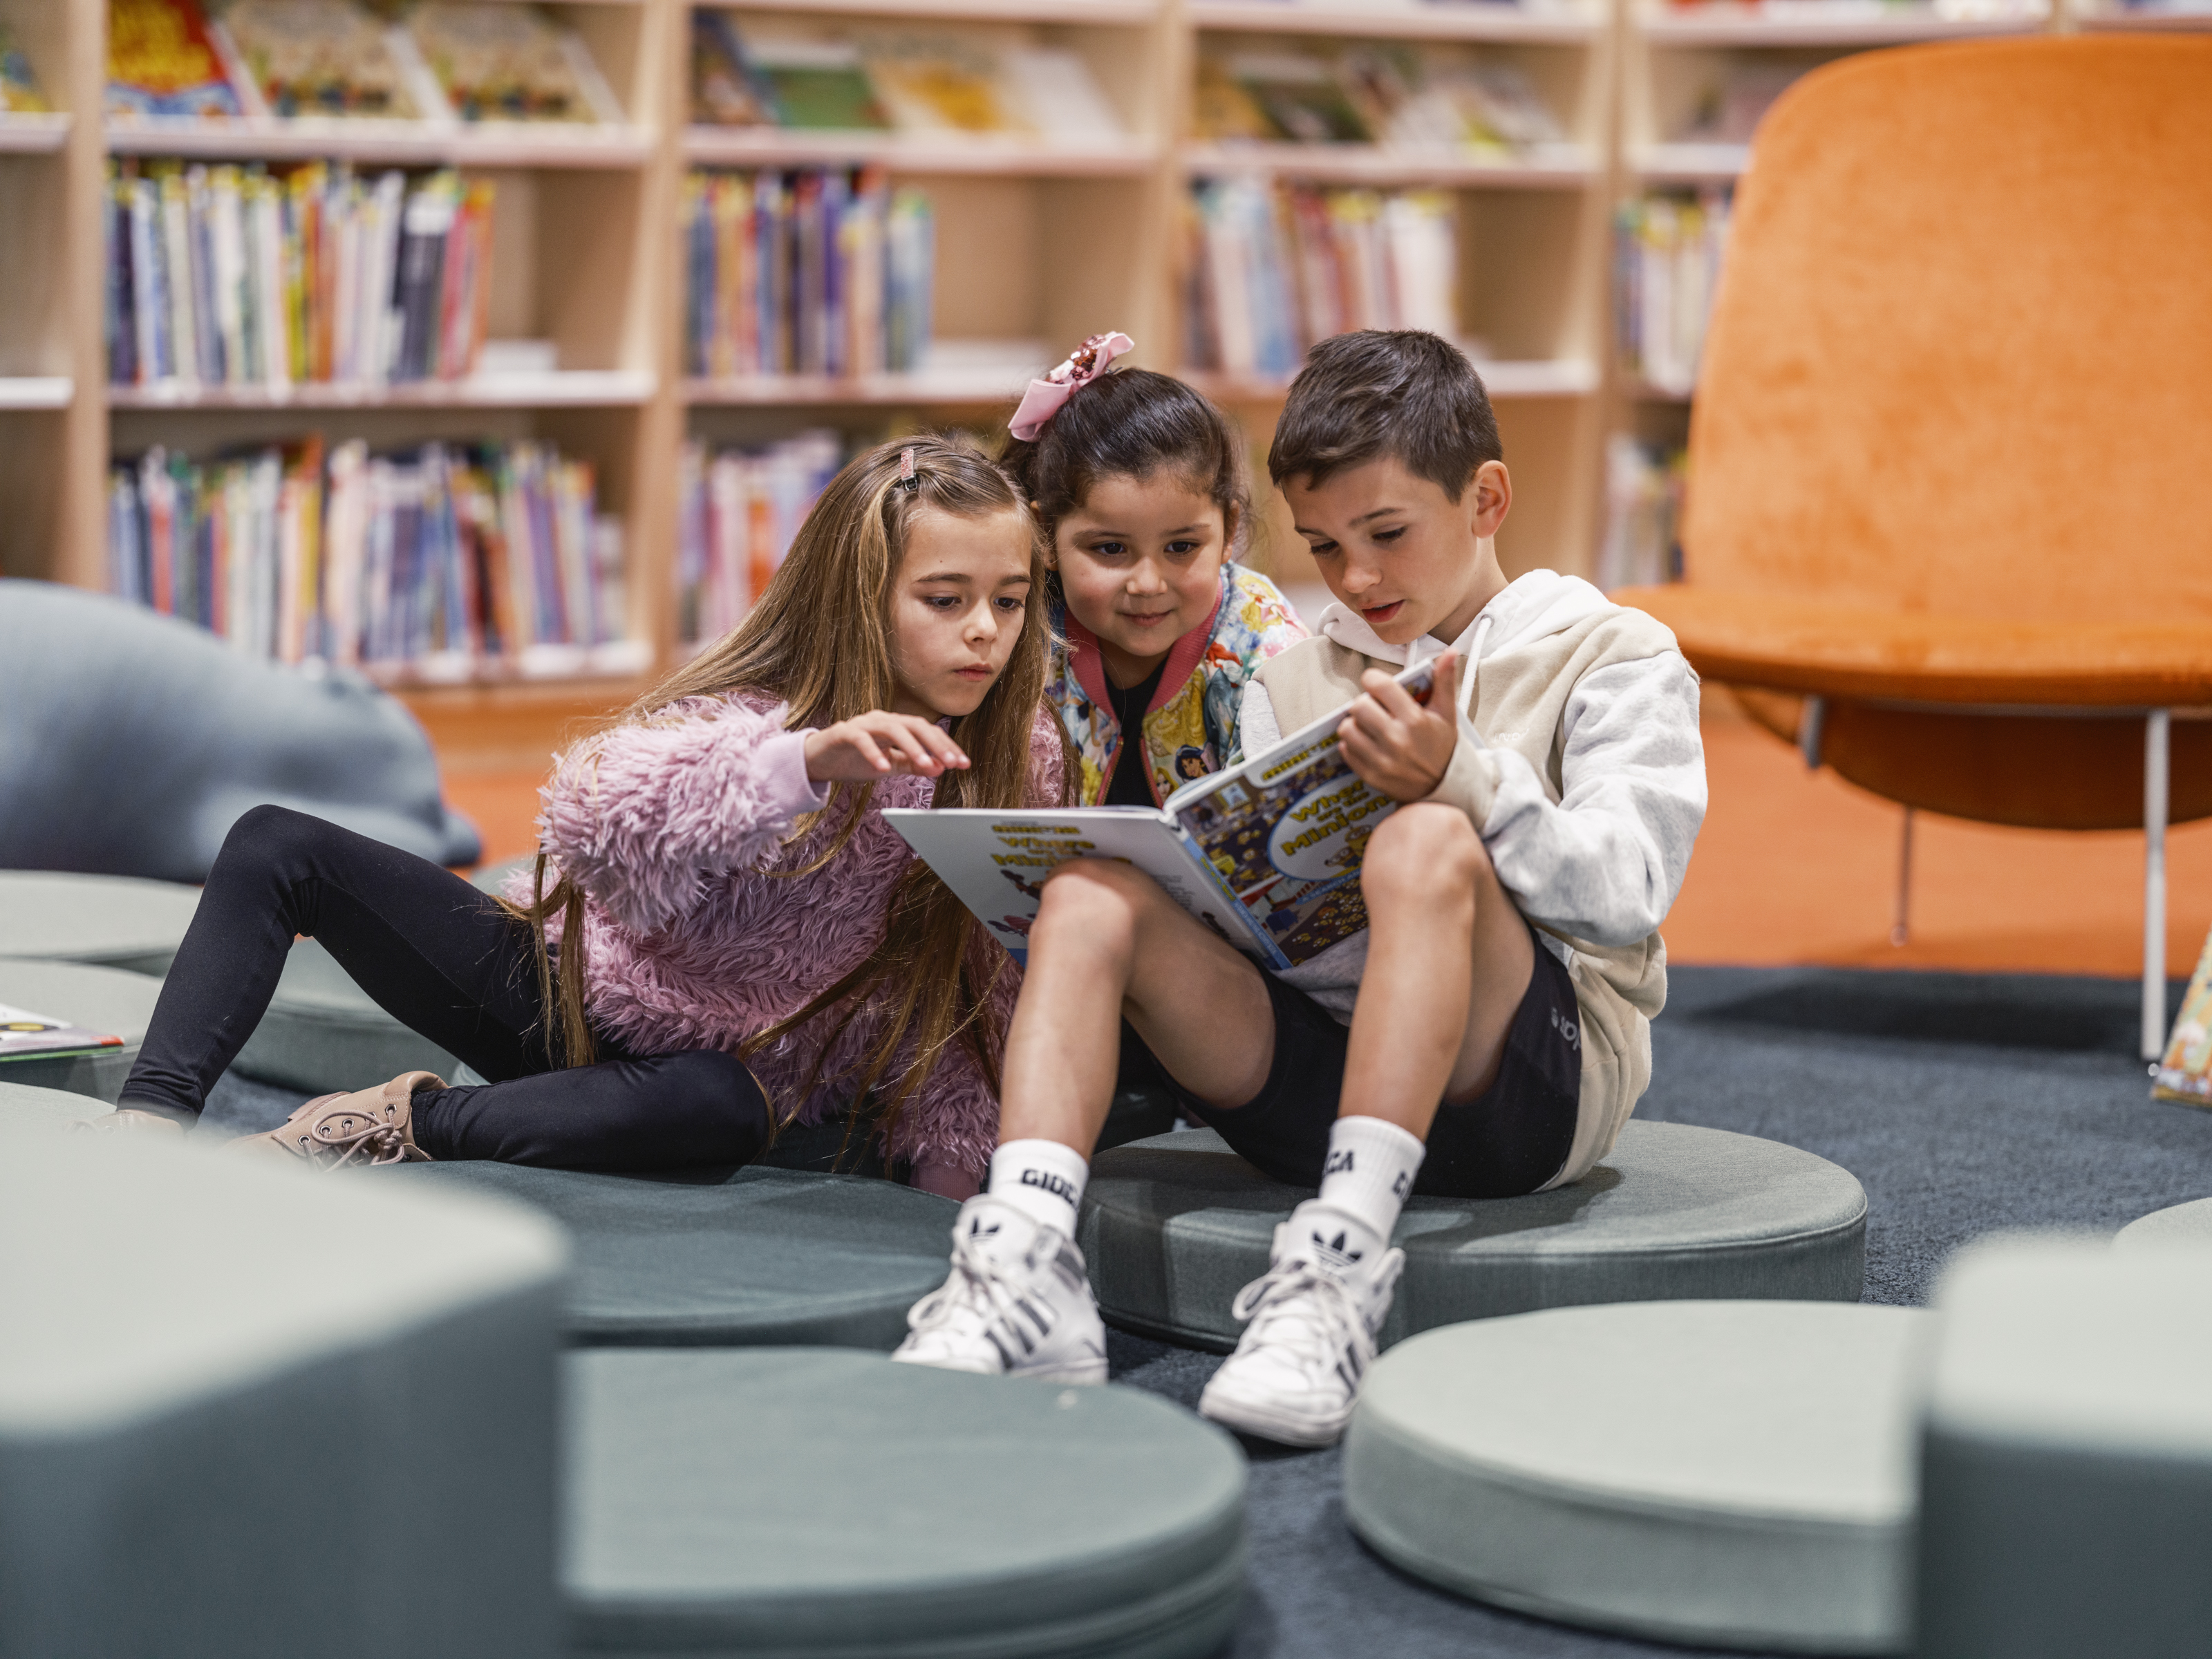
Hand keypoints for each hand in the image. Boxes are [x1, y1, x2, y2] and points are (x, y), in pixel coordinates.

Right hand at [803, 712, 969, 782]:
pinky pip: (862, 739)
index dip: (947, 747)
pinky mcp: (843, 732)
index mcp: (896, 726)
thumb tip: (940, 767)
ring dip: (912, 747)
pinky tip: (884, 767)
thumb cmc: (854, 760)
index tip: (963, 763)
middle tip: (951, 763)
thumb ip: (912, 765)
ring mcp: (863, 723)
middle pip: (915, 725)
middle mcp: (882, 720)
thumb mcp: (889, 765)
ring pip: (893, 729)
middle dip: (936, 744)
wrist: (817, 761)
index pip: (927, 732)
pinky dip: (874, 753)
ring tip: (925, 764)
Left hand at [1337, 653, 1459, 801]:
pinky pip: (1346, 751)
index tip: (1376, 685)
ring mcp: (1382, 760)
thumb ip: (1444, 680)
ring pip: (1347, 729)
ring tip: (1367, 726)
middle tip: (1373, 709)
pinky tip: (1366, 743)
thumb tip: (1450, 652)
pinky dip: (1351, 745)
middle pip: (1358, 706)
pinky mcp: (1371, 775)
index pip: (1379, 686)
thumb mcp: (1447, 712)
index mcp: (1414, 719)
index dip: (1373, 679)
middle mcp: (1396, 739)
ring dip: (1354, 724)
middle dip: (1363, 703)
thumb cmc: (1443, 746)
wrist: (1444, 787)